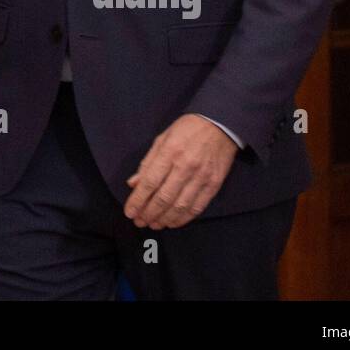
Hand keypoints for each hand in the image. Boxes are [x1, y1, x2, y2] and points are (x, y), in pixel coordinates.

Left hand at [123, 114, 237, 229]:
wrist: (220, 124)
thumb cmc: (186, 129)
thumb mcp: (162, 139)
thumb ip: (148, 162)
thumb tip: (133, 184)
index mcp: (170, 152)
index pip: (150, 182)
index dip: (138, 200)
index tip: (129, 212)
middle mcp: (186, 166)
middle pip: (164, 198)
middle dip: (149, 213)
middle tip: (139, 222)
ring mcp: (202, 177)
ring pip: (180, 206)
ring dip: (165, 219)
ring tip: (153, 224)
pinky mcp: (214, 185)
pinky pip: (197, 207)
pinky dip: (183, 218)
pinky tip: (173, 222)